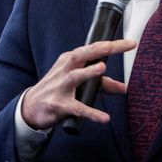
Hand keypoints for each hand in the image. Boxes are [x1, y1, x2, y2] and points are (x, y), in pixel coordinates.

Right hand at [20, 39, 135, 129]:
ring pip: (75, 76)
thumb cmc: (57, 90)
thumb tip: (124, 88)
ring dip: (88, 72)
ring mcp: (61, 87)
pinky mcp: (59, 105)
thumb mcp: (78, 82)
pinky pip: (77, 108)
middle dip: (99, 49)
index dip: (112, 45)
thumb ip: (102, 84)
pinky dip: (91, 113)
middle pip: (82, 55)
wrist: (30, 108)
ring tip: (102, 68)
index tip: (131, 43)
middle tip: (114, 46)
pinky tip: (104, 118)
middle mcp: (65, 70)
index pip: (92, 49)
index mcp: (70, 60)